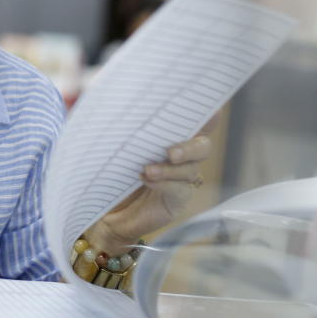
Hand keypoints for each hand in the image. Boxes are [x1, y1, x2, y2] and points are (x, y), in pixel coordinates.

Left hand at [75, 114, 218, 264]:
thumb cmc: (111, 173)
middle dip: (189, 146)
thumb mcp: (116, 148)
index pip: (193, 122)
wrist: (105, 211)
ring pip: (190, 169)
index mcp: (169, 138)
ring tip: (147, 170)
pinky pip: (180, 189)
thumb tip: (114, 105)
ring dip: (169, 169)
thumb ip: (124, 130)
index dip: (206, 115)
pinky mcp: (176, 199)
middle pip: (202, 146)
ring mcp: (181, 179)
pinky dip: (164, 184)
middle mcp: (180, 157)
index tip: (212, 111)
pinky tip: (147, 180)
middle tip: (170, 152)